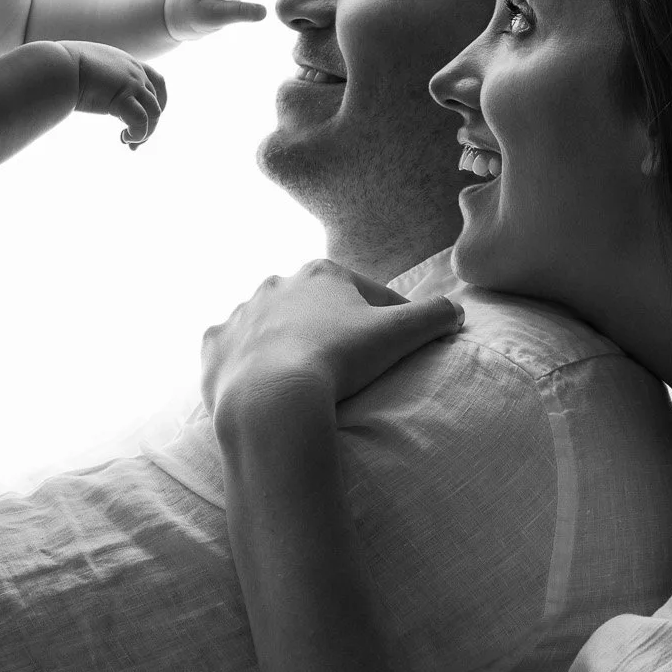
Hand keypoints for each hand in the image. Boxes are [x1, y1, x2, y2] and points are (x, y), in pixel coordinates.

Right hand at [62, 41, 167, 146]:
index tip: (148, 118)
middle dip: (150, 124)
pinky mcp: (123, 97)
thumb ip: (99, 79)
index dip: (159, 101)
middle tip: (133, 141)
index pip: (156, 81)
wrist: (56, 67)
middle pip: (157, 101)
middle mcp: (135, 71)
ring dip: (145, 132)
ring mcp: (132, 83)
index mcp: (127, 63)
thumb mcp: (90, 70)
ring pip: (154, 112)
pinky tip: (124, 138)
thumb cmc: (63, 69)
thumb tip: (91, 92)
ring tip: (129, 143)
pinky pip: (141, 121)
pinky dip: (138, 133)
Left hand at [201, 260, 463, 416]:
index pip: (366, 294)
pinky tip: (258, 381)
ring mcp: (240, 314)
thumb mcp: (401, 334)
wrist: (271, 398)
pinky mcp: (213, 346)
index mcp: (321, 273)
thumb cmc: (339, 359)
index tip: (398, 347)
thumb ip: (435, 316)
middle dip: (330, 328)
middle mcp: (276, 283)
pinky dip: (244, 362)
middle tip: (347, 364)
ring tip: (302, 376)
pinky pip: (231, 350)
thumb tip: (458, 311)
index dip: (388, 320)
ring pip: (269, 326)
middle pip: (314, 307)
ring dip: (284, 344)